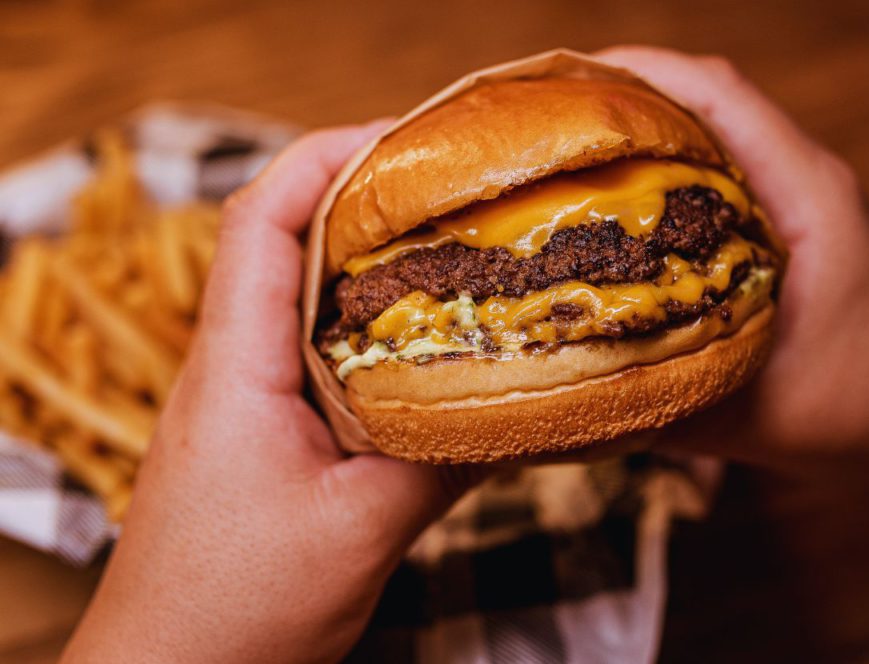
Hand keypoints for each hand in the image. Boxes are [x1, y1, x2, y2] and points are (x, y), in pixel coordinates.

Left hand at [62, 122, 474, 662]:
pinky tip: (427, 350)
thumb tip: (522, 408)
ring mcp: (244, 400)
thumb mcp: (358, 532)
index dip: (325, 157)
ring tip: (455, 254)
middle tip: (455, 190)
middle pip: (287, 241)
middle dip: (366, 200)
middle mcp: (232, 366)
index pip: (261, 219)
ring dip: (373, 267)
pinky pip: (319, 356)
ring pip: (307, 300)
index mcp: (235, 367)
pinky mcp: (266, 434)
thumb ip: (440, 461)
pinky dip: (372, 333)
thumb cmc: (234, 612)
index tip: (404, 138)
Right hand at [597, 46, 868, 612]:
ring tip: (565, 151)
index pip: (721, 97)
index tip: (563, 82)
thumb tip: (562, 389)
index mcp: (809, 199)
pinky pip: (722, 169)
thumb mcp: (755, 415)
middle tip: (543, 122)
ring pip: (714, 129)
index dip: (639, 74)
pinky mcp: (790, 220)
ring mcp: (801, 196)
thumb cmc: (857, 414)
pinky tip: (617, 202)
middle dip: (623, 95)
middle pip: (708, 99)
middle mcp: (806, 180)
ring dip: (644, 128)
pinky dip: (667, 168)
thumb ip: (665, 401)